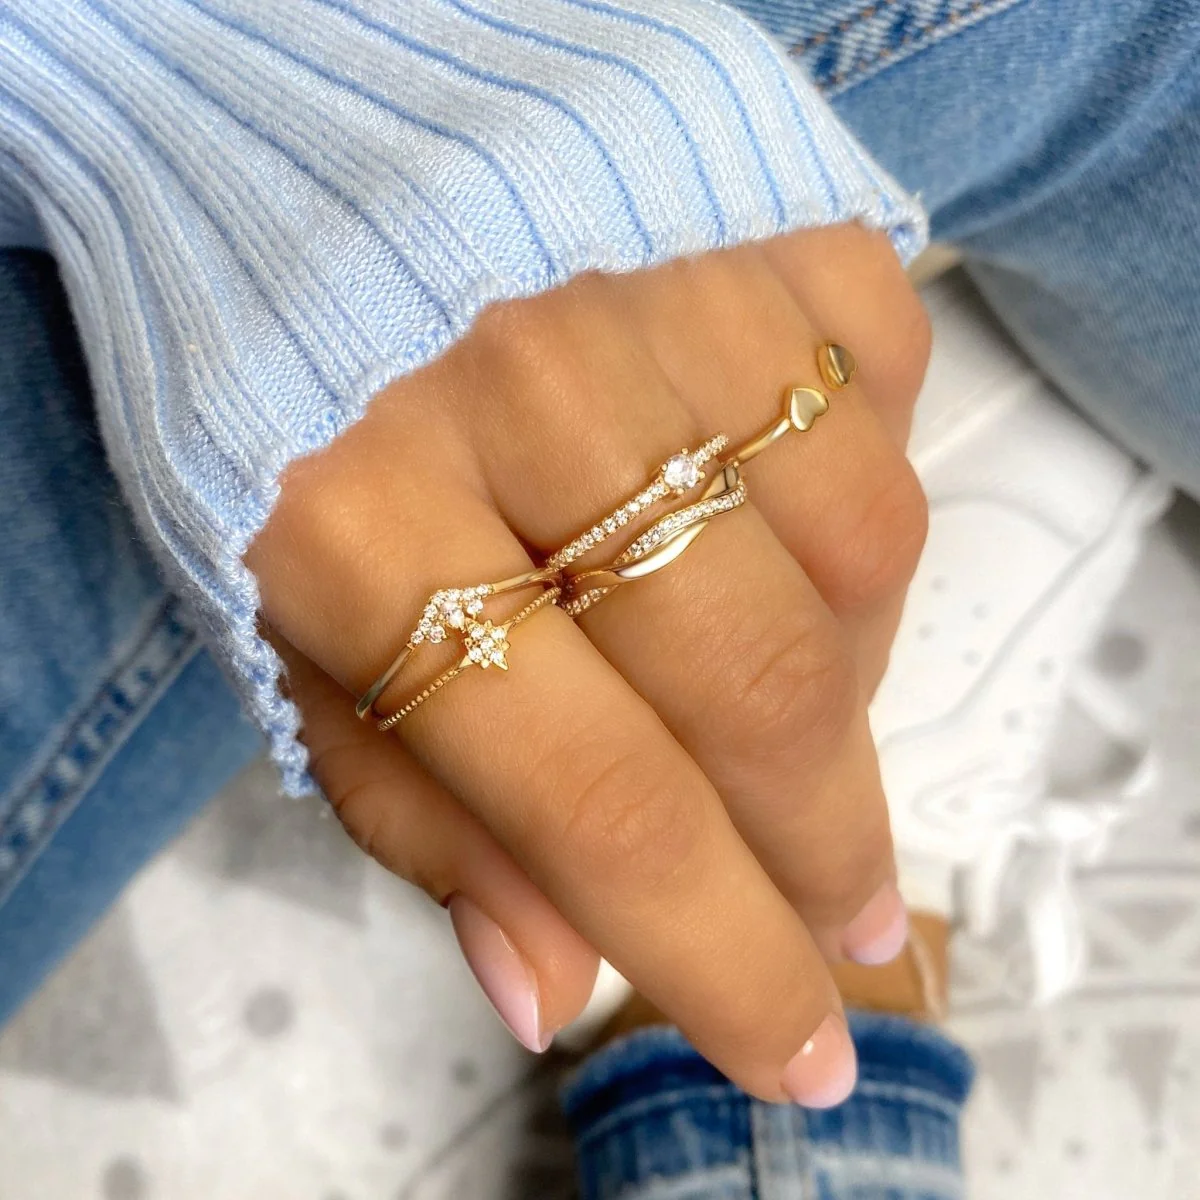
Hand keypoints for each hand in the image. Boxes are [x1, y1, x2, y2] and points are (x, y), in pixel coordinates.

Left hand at [246, 222, 930, 1104]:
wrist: (314, 191)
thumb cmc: (295, 432)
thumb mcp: (303, 639)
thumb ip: (425, 814)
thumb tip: (548, 986)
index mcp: (359, 523)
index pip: (598, 795)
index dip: (718, 952)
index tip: (800, 1042)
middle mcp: (520, 388)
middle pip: (755, 683)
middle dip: (823, 844)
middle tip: (851, 915)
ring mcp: (650, 278)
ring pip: (857, 541)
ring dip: (854, 673)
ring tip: (794, 705)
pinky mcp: (738, 207)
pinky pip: (884, 383)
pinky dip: (863, 485)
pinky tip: (788, 522)